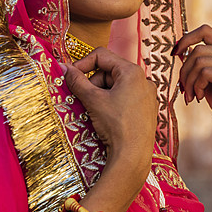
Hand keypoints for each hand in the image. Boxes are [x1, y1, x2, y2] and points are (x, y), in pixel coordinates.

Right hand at [64, 48, 158, 191]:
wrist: (132, 155)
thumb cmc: (116, 125)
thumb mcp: (93, 100)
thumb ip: (77, 81)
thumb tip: (64, 68)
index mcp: (132, 71)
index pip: (102, 56)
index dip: (82, 64)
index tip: (70, 76)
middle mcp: (143, 80)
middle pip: (109, 71)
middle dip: (93, 83)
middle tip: (84, 98)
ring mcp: (147, 95)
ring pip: (116, 86)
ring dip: (101, 94)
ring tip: (96, 110)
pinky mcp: (146, 109)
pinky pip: (125, 98)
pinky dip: (112, 103)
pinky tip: (107, 117)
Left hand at [172, 25, 211, 151]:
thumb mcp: (209, 81)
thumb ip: (200, 65)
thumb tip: (180, 51)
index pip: (206, 31)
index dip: (186, 38)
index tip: (174, 53)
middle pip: (198, 49)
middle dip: (184, 71)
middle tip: (184, 90)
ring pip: (199, 61)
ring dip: (189, 81)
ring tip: (191, 96)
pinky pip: (206, 73)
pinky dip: (197, 85)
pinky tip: (199, 97)